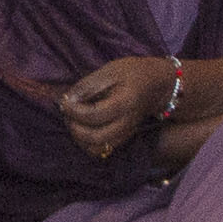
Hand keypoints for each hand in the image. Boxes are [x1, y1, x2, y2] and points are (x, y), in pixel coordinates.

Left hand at [58, 55, 176, 163]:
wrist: (157, 86)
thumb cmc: (132, 74)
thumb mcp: (110, 71)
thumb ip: (88, 85)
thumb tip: (68, 100)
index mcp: (125, 102)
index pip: (94, 115)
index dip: (74, 110)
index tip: (65, 101)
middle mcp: (127, 123)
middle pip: (95, 138)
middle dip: (74, 127)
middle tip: (68, 113)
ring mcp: (126, 134)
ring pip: (97, 149)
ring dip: (79, 138)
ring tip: (74, 120)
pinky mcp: (122, 139)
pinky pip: (101, 150)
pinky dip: (86, 143)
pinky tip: (83, 127)